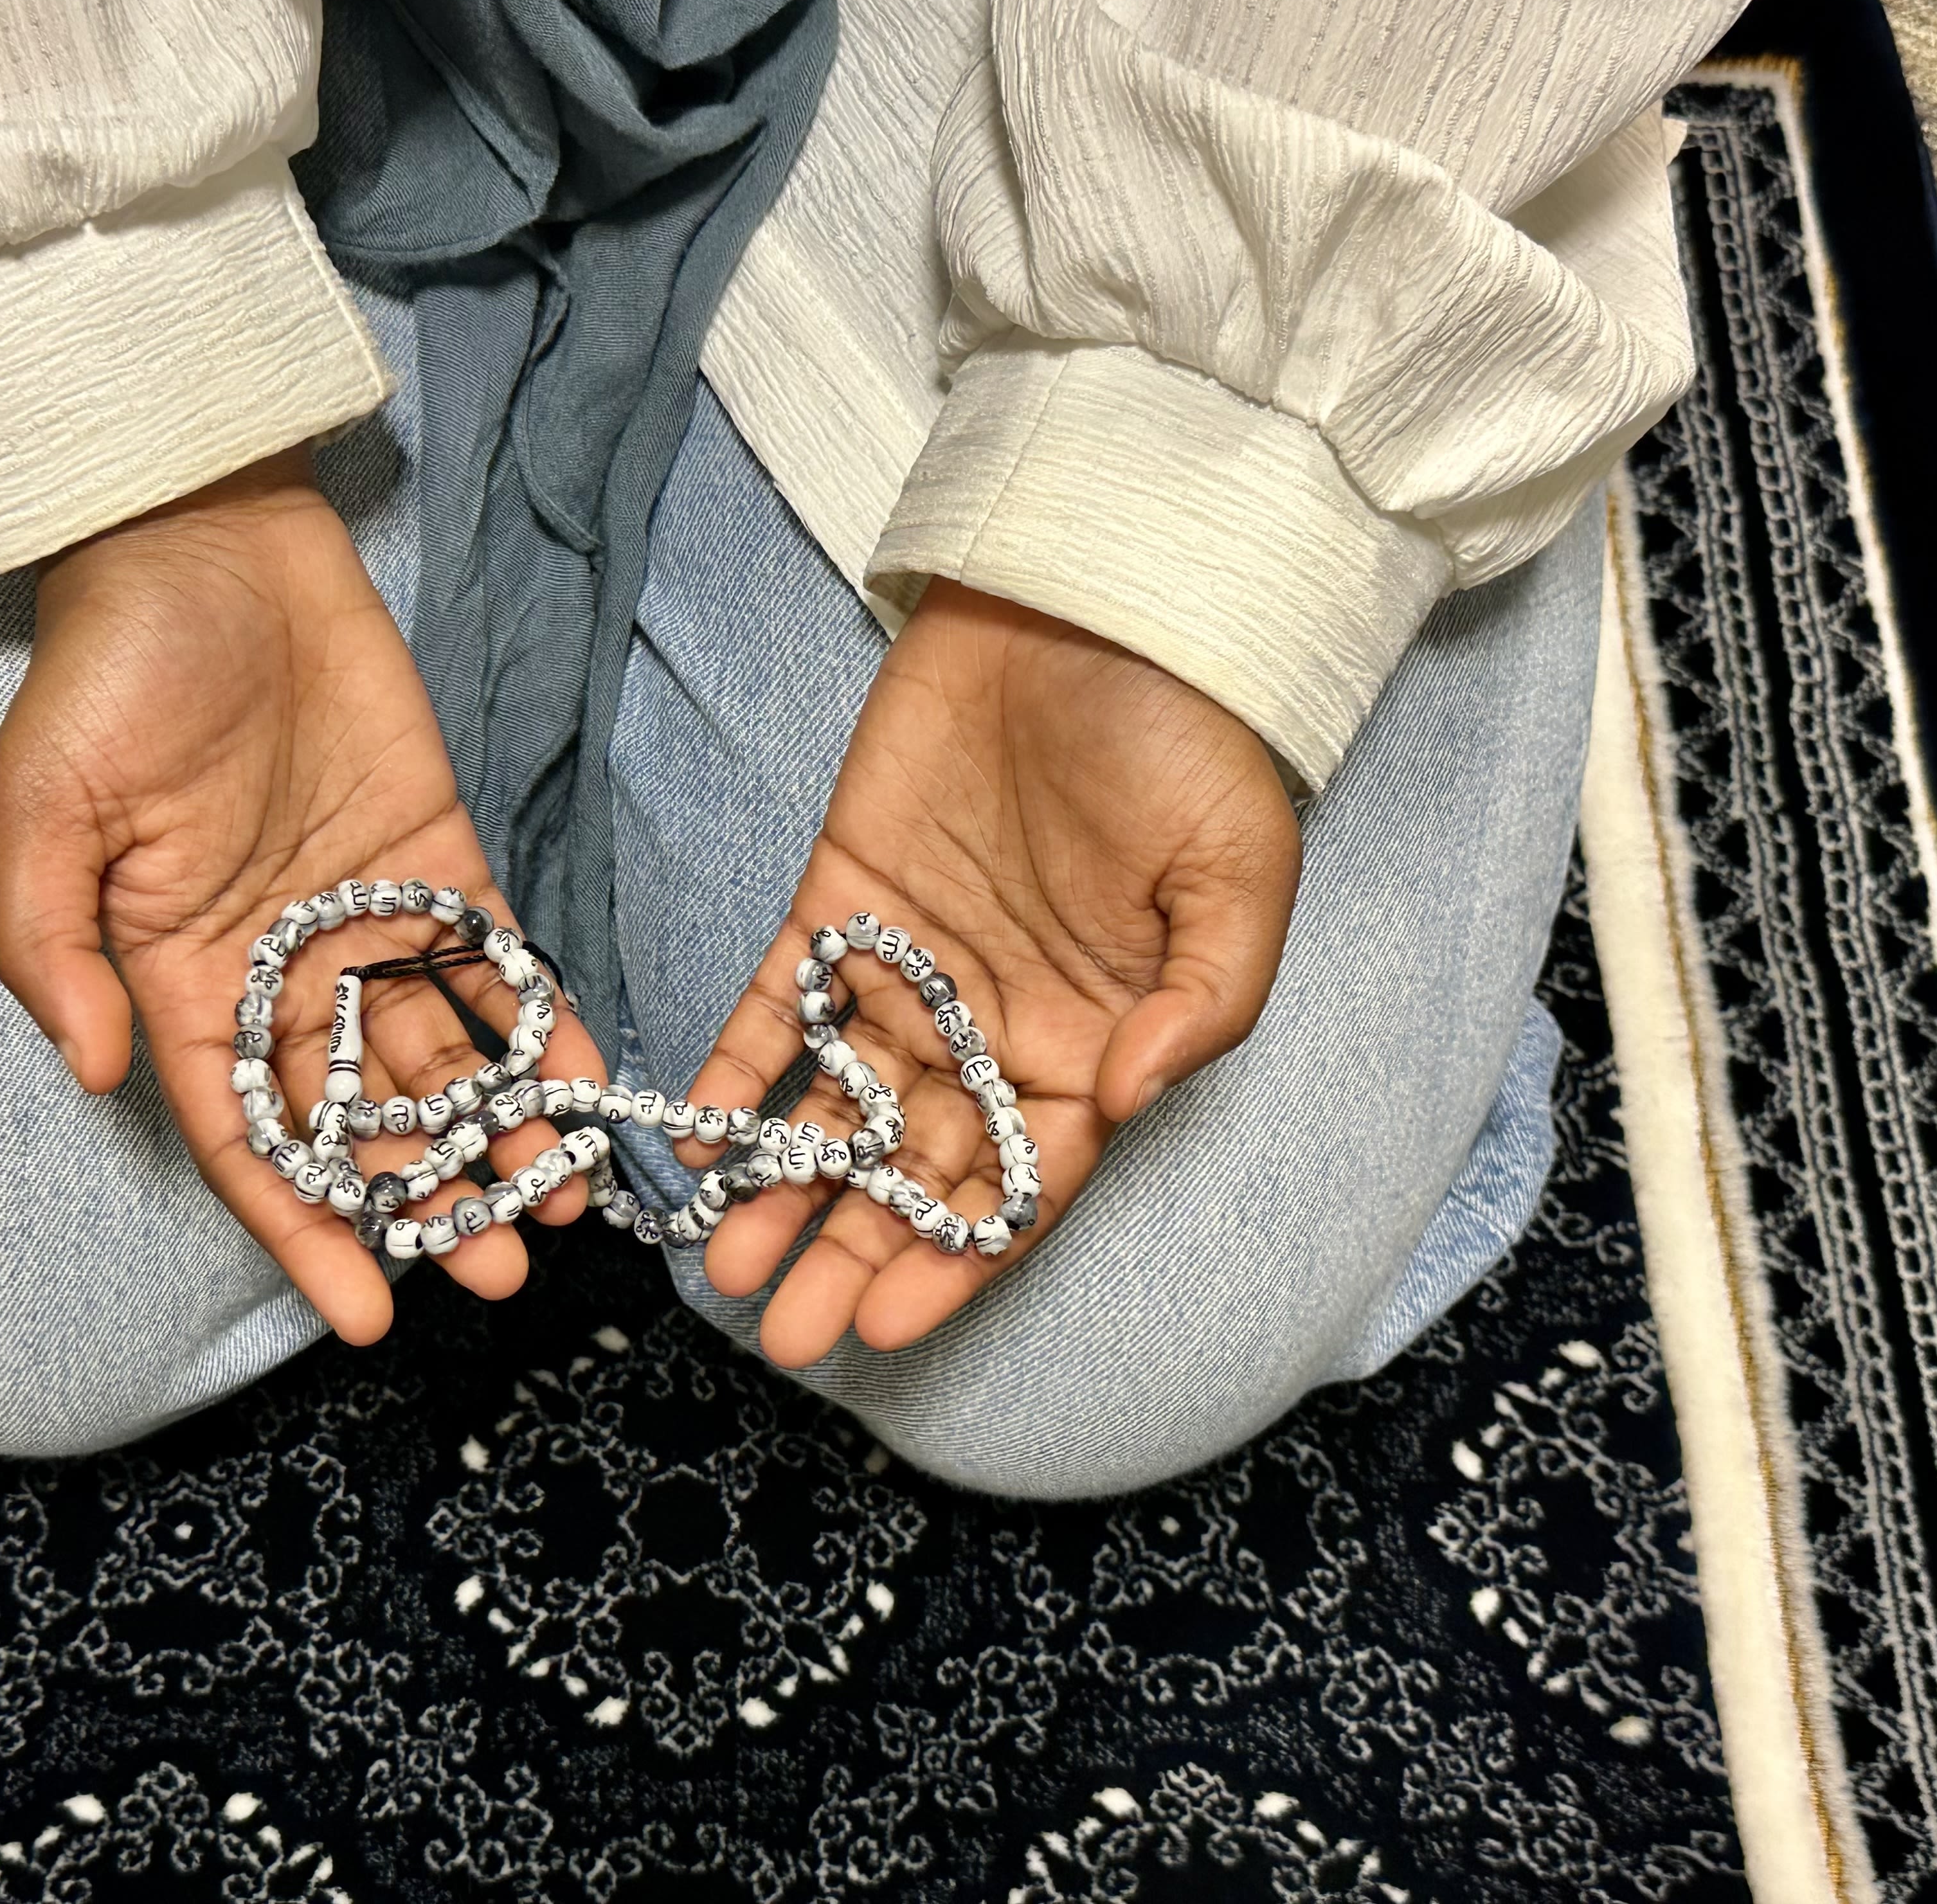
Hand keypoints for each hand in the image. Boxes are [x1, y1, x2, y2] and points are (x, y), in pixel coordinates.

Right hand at [0, 448, 609, 1343]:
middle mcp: (279, 967)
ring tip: (563, 1209)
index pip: (249, 1136)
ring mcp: (366, 915)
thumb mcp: (41, 810)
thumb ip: (49, 946)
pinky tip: (589, 1087)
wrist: (204, 542)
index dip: (304, 1226)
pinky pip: (496, 961)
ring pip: (441, 1056)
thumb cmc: (106, 675)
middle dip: (426, 1200)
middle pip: (361, 1114)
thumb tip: (96, 1071)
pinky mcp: (438, 855)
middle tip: (500, 1272)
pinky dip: (540, 1025)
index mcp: (181, 978)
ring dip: (497, 1135)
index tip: (364, 1311)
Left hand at [680, 579, 1300, 1366]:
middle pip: (914, 1169)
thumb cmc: (1191, 746)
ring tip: (723, 1267)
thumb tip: (1125, 1100)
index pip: (1018, 1184)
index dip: (955, 1257)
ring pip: (839, 1108)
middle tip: (783, 1331)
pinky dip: (739, 1072)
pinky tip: (700, 1140)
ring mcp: (911, 969)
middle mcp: (996, 1027)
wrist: (1102, 605)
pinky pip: (779, 1005)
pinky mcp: (841, 901)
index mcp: (1094, 1042)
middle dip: (851, 1253)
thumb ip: (1198, 1001)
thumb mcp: (1236, 877)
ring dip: (784, 1188)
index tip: (889, 1322)